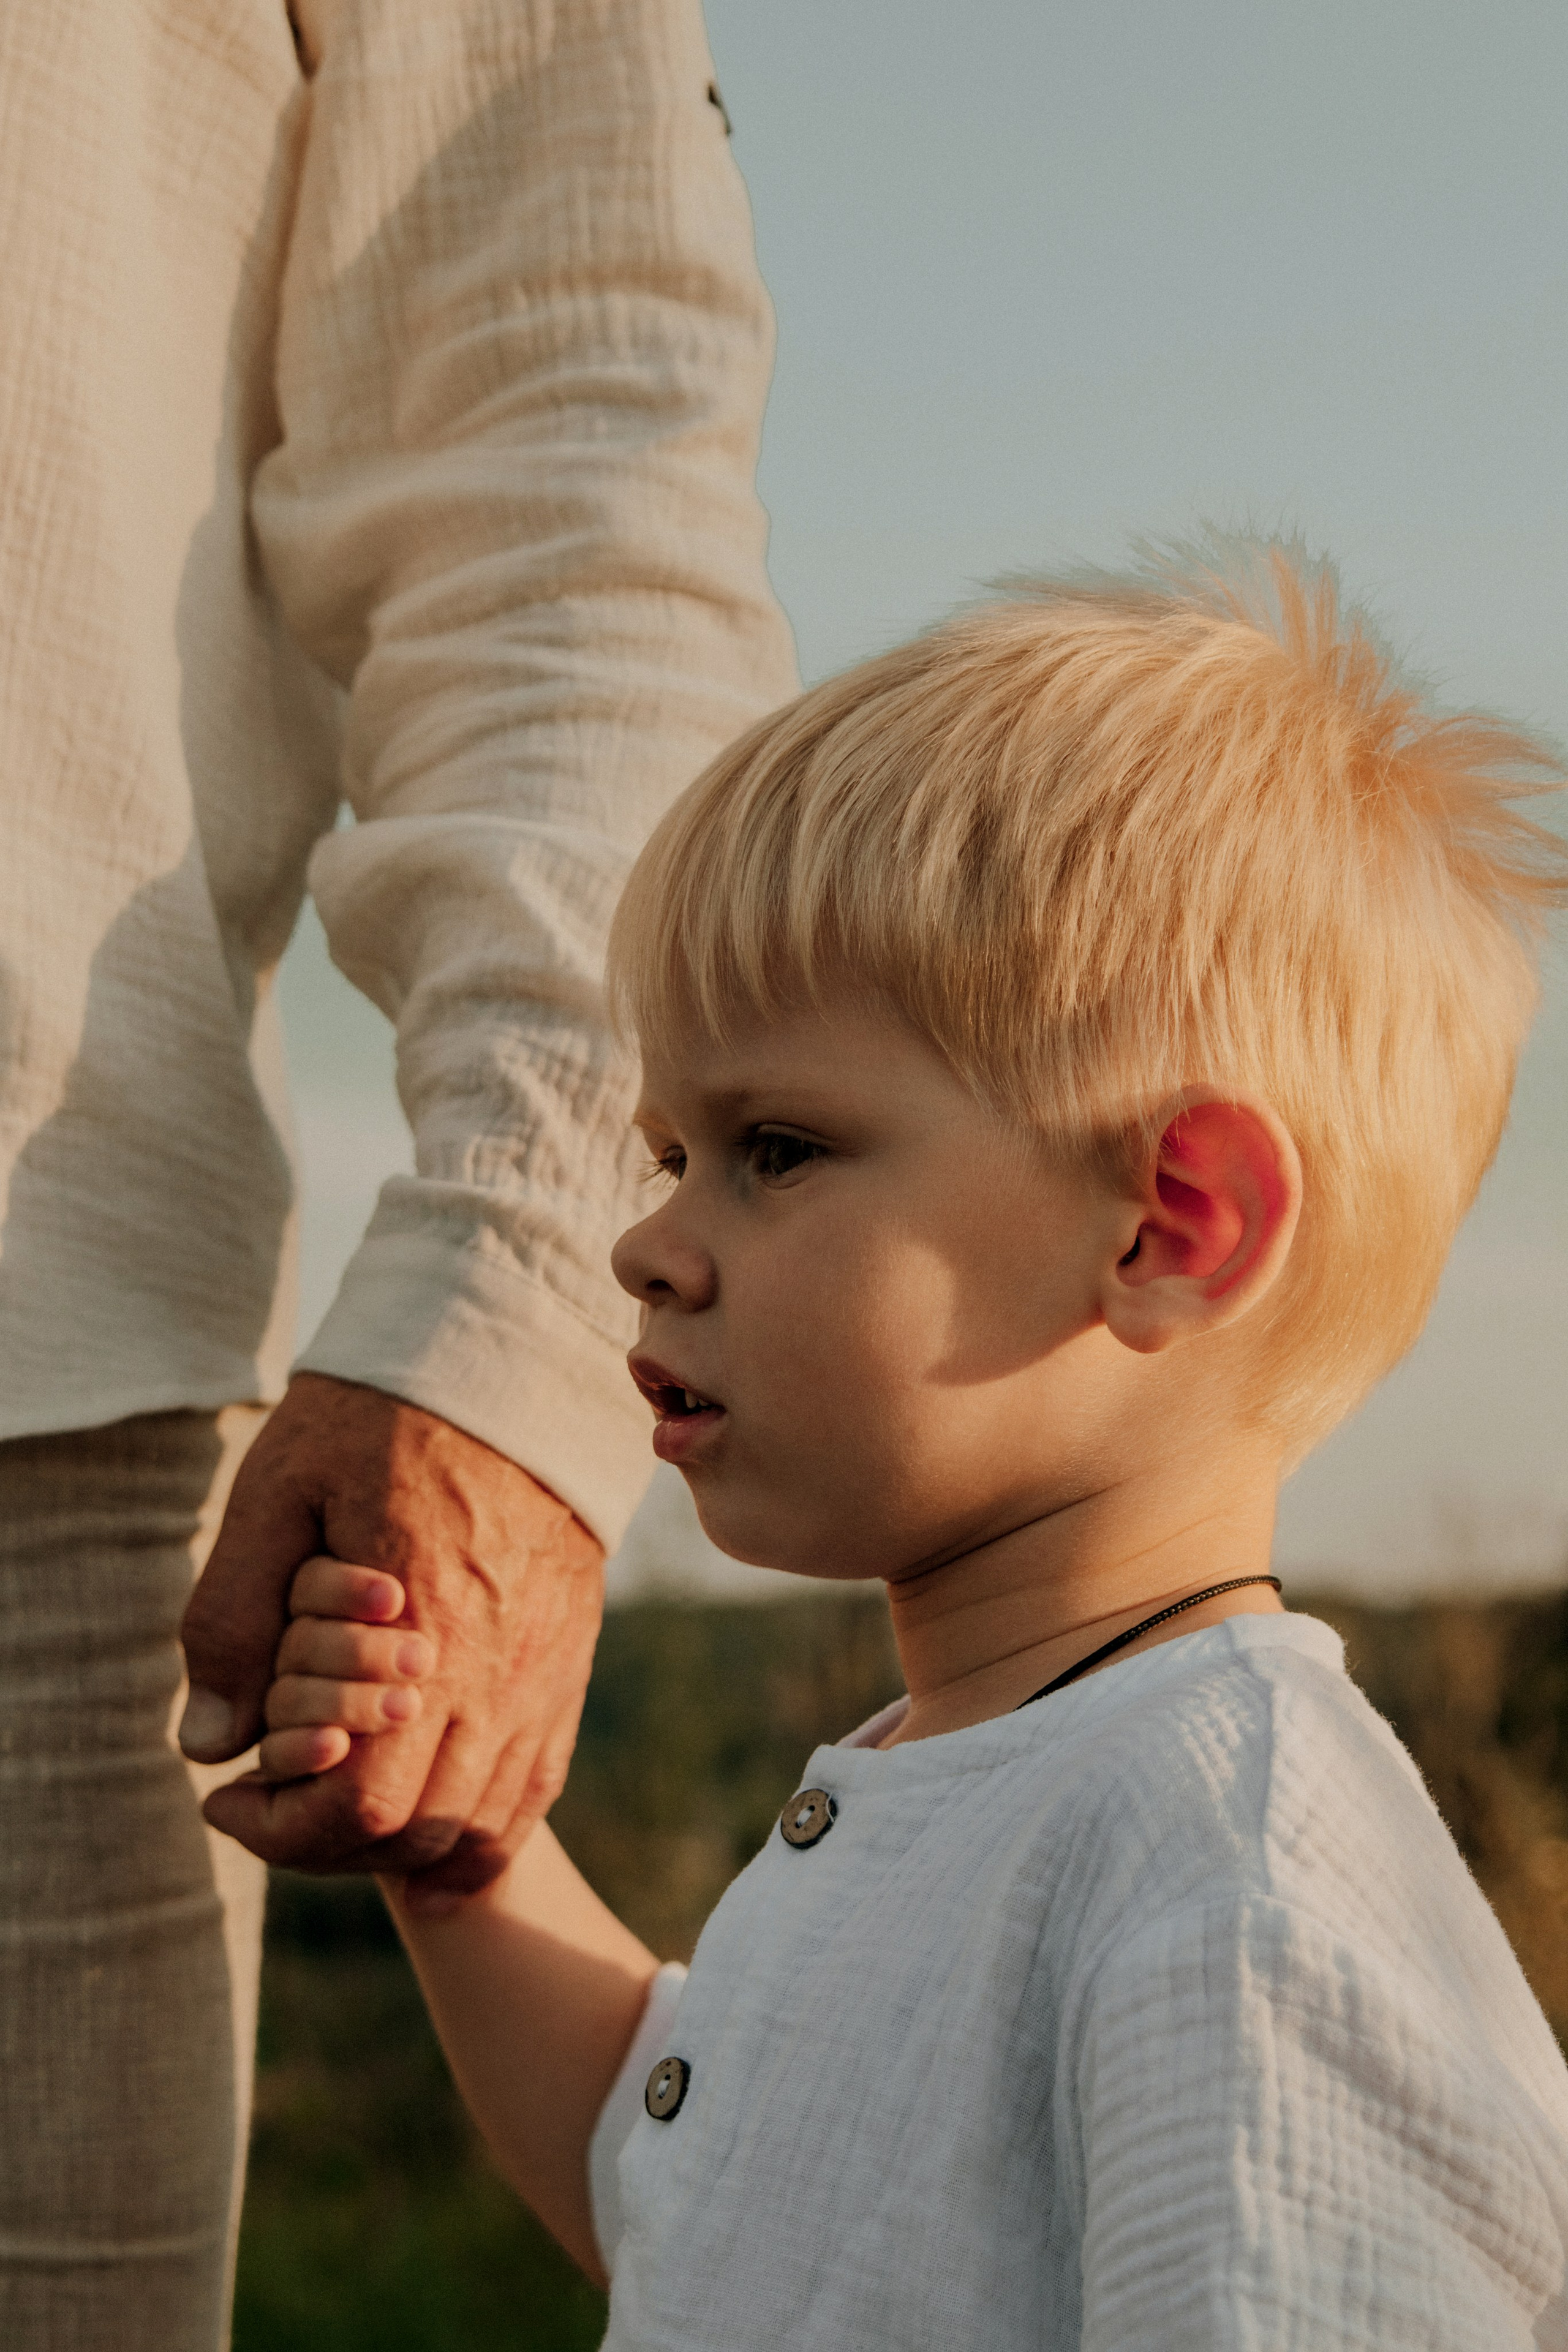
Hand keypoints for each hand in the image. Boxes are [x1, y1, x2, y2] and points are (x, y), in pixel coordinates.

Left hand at [180, 1373, 604, 1907]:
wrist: (505, 1357)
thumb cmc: (376, 1417)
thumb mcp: (275, 1492)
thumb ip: (231, 1617)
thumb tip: (206, 1745)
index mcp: (421, 1630)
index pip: (363, 1803)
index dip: (282, 1829)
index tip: (226, 1798)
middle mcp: (496, 1669)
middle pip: (421, 1831)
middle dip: (329, 1845)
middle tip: (272, 1801)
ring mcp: (543, 1671)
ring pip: (482, 1821)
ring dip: (403, 1844)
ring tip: (336, 1803)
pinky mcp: (567, 1660)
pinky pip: (534, 1785)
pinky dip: (478, 1824)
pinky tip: (425, 1810)